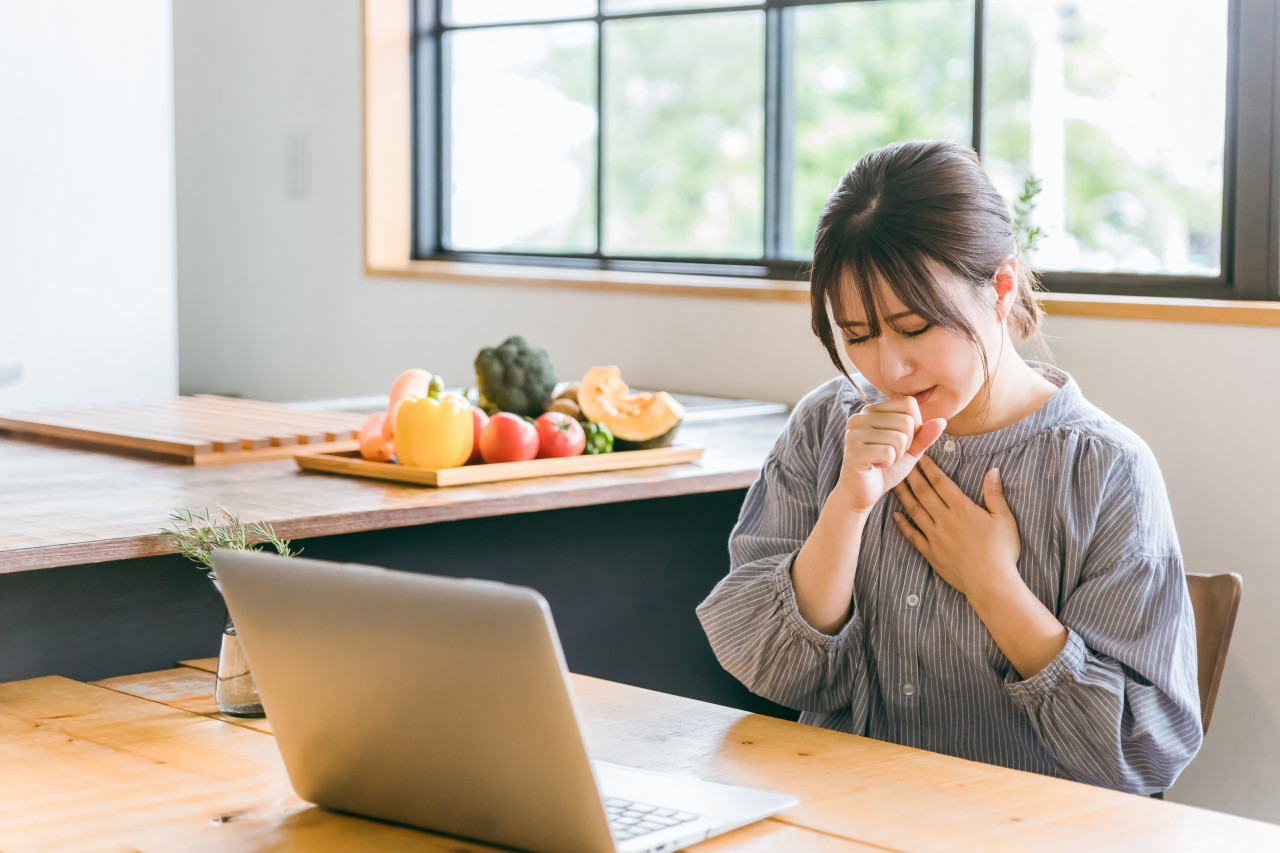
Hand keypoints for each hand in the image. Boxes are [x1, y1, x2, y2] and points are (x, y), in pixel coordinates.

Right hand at [835, 396, 945, 513]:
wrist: (862, 493)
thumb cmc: (885, 468)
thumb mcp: (910, 450)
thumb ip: (924, 435)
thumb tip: (942, 421)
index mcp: (872, 410)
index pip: (908, 403)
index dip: (914, 427)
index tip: (898, 442)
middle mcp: (860, 416)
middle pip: (906, 421)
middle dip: (906, 444)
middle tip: (889, 455)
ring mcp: (854, 433)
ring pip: (899, 438)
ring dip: (896, 456)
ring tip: (881, 460)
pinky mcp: (854, 450)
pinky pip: (888, 452)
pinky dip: (887, 463)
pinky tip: (875, 466)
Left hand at [891, 456, 1020, 599]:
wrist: (991, 584)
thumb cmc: (1002, 552)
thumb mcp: (1004, 519)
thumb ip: (994, 494)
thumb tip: (993, 470)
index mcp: (963, 509)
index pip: (941, 482)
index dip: (930, 468)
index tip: (921, 457)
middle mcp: (945, 519)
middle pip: (924, 493)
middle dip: (912, 476)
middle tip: (902, 463)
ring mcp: (935, 536)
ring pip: (914, 511)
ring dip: (903, 495)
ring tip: (894, 483)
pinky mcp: (931, 553)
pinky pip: (912, 536)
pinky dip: (902, 525)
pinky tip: (894, 515)